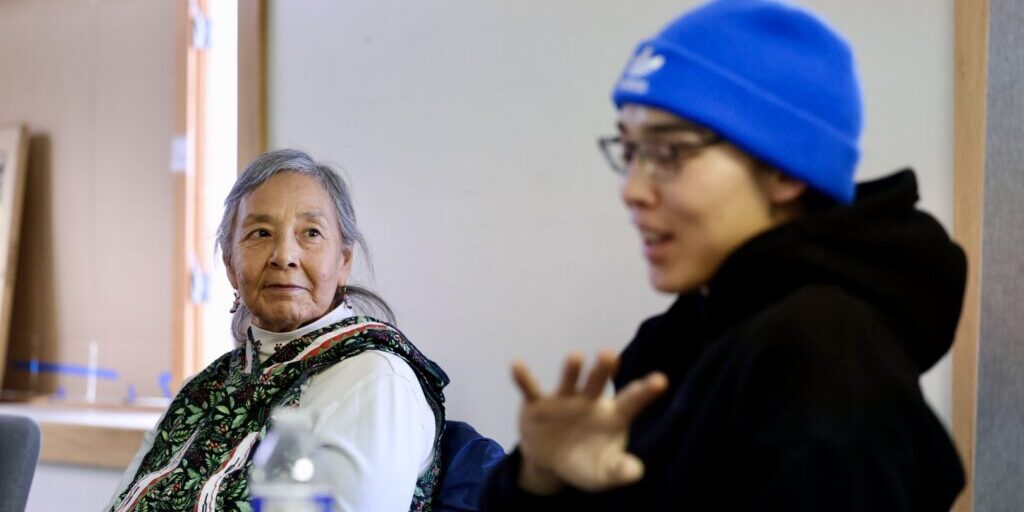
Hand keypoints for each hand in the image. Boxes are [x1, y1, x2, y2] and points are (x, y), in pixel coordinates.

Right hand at [511, 351, 667, 494]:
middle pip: (598, 383)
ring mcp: (563, 400)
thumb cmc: (585, 463)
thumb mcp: (603, 474)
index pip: (631, 401)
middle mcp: (589, 401)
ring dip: (571, 370)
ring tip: (575, 357)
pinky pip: (530, 389)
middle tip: (609, 355)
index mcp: (612, 415)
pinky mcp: (537, 404)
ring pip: (569, 381)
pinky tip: (517, 365)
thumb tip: (636, 471)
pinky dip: (523, 377)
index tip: (661, 381)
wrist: (550, 463)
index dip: (645, 391)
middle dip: (603, 369)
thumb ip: (619, 471)